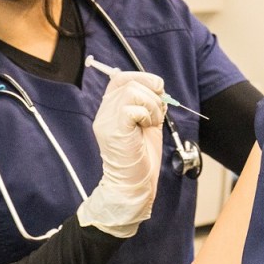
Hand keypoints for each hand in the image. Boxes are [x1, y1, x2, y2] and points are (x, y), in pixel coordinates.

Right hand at [77, 71, 166, 237]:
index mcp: (110, 108)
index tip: (157, 91)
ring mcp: (106, 120)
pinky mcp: (114, 130)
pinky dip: (147, 114)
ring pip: (133, 91)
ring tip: (152, 123)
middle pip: (129, 81)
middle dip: (152, 93)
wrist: (134, 185)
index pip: (121, 78)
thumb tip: (158, 86)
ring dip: (152, 105)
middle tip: (156, 114)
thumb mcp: (148, 123)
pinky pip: (132, 107)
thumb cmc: (141, 156)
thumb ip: (150, 104)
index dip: (143, 78)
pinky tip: (147, 128)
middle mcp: (104, 112)